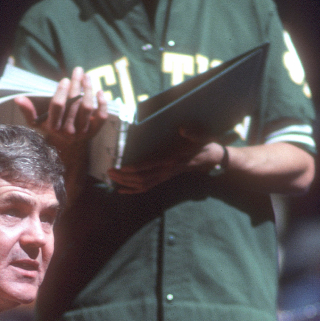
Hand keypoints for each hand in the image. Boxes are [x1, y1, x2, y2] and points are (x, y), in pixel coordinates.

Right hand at [14, 66, 108, 154]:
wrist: (68, 145)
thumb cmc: (52, 126)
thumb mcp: (37, 122)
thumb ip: (28, 111)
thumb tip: (18, 99)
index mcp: (53, 128)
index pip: (58, 106)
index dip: (62, 91)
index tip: (65, 79)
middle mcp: (69, 132)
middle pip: (74, 103)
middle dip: (76, 84)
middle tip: (78, 71)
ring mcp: (83, 132)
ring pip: (88, 108)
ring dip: (88, 89)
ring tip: (87, 76)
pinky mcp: (95, 131)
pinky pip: (102, 116)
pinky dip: (103, 103)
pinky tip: (100, 91)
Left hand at [107, 128, 224, 194]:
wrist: (210, 157)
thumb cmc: (204, 144)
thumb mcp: (203, 136)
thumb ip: (193, 133)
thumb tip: (183, 130)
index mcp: (173, 159)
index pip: (152, 165)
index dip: (137, 168)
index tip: (122, 167)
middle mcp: (167, 171)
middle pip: (142, 177)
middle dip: (124, 176)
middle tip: (109, 171)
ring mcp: (164, 176)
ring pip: (142, 184)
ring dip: (125, 183)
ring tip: (111, 177)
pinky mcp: (163, 178)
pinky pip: (146, 187)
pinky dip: (133, 190)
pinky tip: (121, 190)